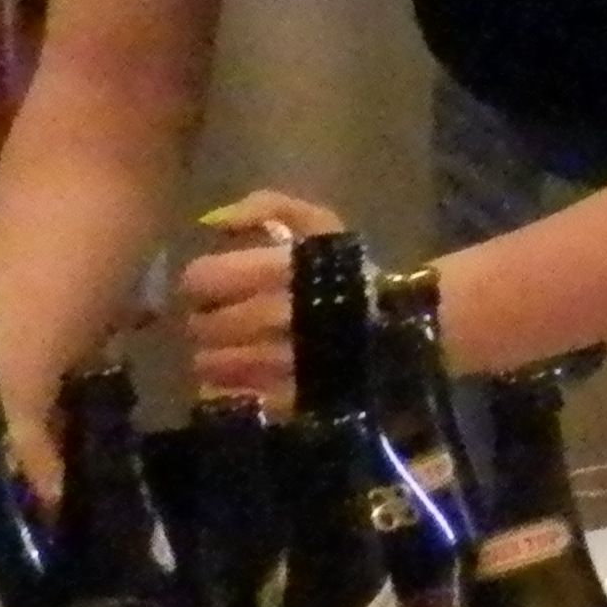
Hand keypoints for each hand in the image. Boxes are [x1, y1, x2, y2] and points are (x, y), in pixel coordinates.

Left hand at [176, 188, 346, 408]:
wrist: (405, 328)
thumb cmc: (352, 272)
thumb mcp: (320, 226)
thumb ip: (267, 207)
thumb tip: (211, 223)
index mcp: (280, 269)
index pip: (201, 278)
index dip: (202, 281)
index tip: (214, 285)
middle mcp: (274, 316)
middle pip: (200, 325)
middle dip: (206, 321)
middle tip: (221, 320)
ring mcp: (279, 362)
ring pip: (210, 363)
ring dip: (214, 357)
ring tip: (233, 350)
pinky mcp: (286, 398)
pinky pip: (232, 396)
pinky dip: (231, 387)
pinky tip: (246, 377)